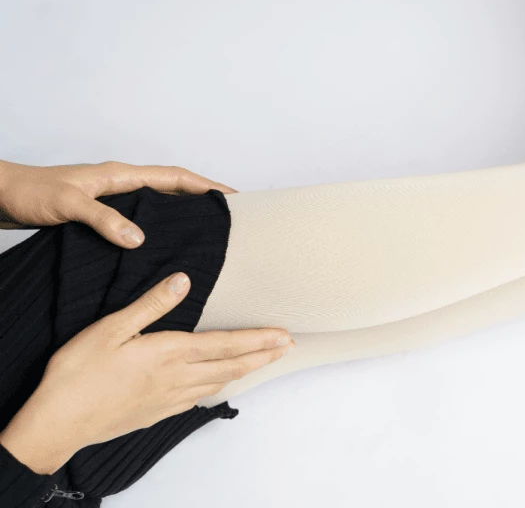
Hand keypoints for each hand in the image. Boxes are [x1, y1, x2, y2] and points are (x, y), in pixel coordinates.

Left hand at [0, 160, 237, 247]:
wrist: (0, 195)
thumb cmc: (30, 194)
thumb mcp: (68, 206)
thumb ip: (104, 220)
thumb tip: (140, 239)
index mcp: (120, 175)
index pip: (174, 177)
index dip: (205, 185)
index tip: (232, 196)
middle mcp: (120, 184)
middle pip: (172, 188)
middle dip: (201, 197)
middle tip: (228, 216)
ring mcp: (110, 198)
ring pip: (157, 203)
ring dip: (181, 212)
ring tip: (204, 231)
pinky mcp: (100, 213)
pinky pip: (140, 217)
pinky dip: (158, 226)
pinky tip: (160, 244)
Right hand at [0, 272, 293, 474]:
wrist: (56, 424)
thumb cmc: (78, 374)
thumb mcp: (111, 328)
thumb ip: (151, 304)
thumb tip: (183, 279)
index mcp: (170, 353)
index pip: (226, 344)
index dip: (258, 339)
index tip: (284, 335)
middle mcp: (176, 378)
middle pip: (230, 365)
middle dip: (262, 355)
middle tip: (287, 348)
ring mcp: (167, 399)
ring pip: (216, 383)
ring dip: (244, 371)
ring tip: (263, 363)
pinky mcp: (154, 412)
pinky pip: (196, 398)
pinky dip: (216, 388)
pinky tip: (217, 386)